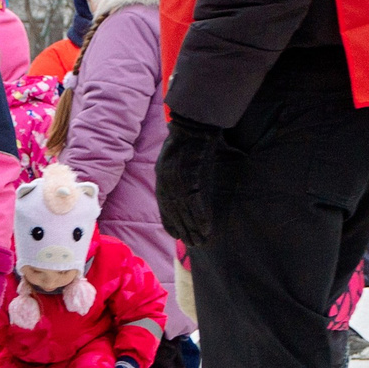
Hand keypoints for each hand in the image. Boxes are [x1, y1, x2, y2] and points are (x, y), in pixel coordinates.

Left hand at [157, 117, 225, 244]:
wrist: (193, 122)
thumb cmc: (189, 138)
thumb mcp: (178, 158)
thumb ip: (181, 173)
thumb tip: (190, 183)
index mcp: (162, 177)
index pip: (164, 206)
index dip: (170, 222)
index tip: (177, 235)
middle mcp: (166, 182)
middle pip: (174, 212)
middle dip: (184, 230)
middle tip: (194, 244)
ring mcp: (178, 180)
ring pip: (184, 211)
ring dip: (193, 228)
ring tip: (201, 241)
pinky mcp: (191, 177)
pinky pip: (196, 201)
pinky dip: (201, 216)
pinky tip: (206, 228)